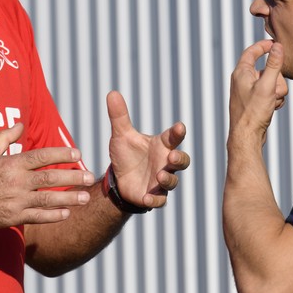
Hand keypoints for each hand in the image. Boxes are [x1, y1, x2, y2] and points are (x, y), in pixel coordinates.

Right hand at [0, 124, 94, 227]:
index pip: (42, 156)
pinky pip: (38, 218)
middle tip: (89, 176)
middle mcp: (16, 182)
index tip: (77, 154)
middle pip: (50, 178)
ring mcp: (15, 202)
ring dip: (69, 198)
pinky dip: (53, 216)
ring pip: (48, 200)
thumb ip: (5, 137)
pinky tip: (67, 213)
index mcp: (11, 164)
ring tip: (85, 197)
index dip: (61, 154)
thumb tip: (20, 124)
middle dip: (72, 177)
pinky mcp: (13, 218)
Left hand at [106, 91, 189, 208]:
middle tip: (172, 157)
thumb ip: (119, 116)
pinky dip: (155, 200)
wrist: (119, 179)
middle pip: (181, 160)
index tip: (179, 127)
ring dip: (168, 179)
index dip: (177, 132)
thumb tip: (111, 93)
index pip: (173, 137)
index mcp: (161, 145)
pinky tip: (147, 199)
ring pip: (173, 181)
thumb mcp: (121, 135)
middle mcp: (165, 162)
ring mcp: (161, 180)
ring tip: (160, 175)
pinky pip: (160, 200)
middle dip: (180, 158)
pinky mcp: (154, 196)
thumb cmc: (127, 154)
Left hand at [229, 40, 287, 144]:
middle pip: (267, 69)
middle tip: (275, 91)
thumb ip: (274, 65)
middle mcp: (242, 80)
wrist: (247, 137)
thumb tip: (278, 46)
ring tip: (272, 102)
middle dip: (277, 79)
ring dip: (277, 91)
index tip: (275, 43)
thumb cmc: (254, 112)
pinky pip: (270, 94)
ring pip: (271, 83)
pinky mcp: (254, 101)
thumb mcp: (267, 86)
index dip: (264, 46)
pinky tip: (272, 109)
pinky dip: (274, 99)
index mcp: (241, 73)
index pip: (252, 52)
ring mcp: (248, 91)